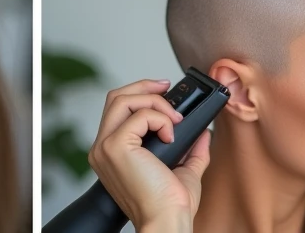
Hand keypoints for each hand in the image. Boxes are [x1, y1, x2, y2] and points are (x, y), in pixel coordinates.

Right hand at [87, 79, 212, 230]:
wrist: (167, 222)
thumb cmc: (170, 206)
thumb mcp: (184, 170)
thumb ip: (191, 149)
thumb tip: (202, 132)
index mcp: (111, 153)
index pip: (117, 109)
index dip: (139, 94)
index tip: (163, 93)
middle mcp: (102, 148)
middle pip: (115, 97)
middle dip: (143, 86)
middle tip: (167, 87)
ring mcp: (105, 146)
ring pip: (122, 99)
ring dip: (154, 102)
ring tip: (174, 120)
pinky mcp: (116, 146)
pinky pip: (139, 115)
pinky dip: (160, 119)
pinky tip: (171, 136)